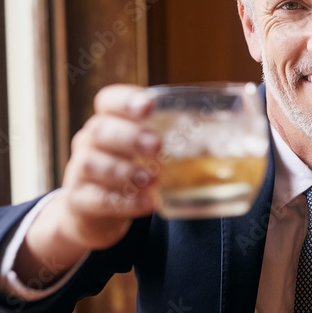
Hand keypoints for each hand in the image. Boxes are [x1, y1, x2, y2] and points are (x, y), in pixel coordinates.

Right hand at [15, 85, 160, 283]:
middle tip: (157, 146)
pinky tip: (147, 203)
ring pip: (92, 165)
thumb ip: (176, 140)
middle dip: (129, 137)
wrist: (90, 212)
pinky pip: (98, 199)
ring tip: (152, 180)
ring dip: (125, 171)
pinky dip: (124, 202)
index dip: (126, 100)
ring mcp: (80, 171)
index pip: (109, 100)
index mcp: (109, 121)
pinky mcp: (80, 201)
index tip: (149, 106)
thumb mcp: (145, 152)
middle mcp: (90, 142)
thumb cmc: (128, 171)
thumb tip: (231, 126)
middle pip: (100, 130)